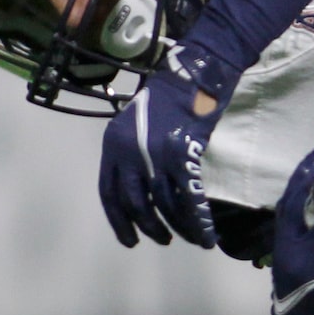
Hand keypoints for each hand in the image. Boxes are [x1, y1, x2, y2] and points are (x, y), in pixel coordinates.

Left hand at [98, 40, 241, 248]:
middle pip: (135, 203)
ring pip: (164, 204)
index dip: (118, 221)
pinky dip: (197, 219)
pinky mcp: (182, 156)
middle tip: (161, 240)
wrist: (194, 74)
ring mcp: (155, 156)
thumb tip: (144, 185)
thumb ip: (133, 153)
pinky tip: (204, 233)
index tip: (130, 239)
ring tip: (188, 239)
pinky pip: (189, 197)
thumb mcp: (136, 124)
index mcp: (113, 145)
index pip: (109, 193)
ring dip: (177, 226)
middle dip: (149, 227)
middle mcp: (129, 153)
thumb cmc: (169, 97)